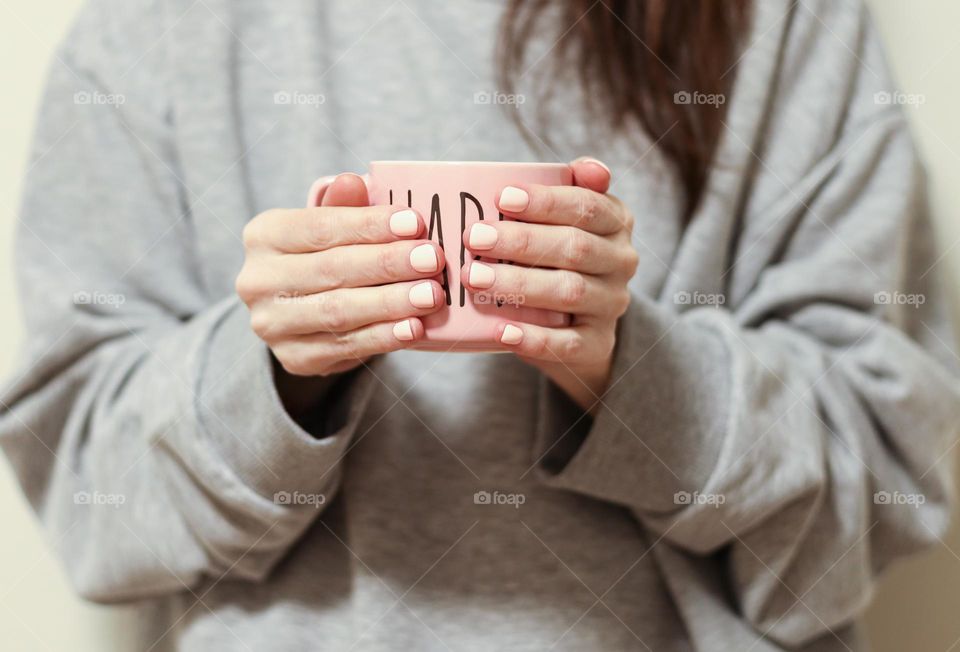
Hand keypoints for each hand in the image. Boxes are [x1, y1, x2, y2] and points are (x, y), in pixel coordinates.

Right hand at [237, 174, 445, 381]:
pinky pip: (345, 347)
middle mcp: (257, 281)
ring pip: (338, 311)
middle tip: (432, 259)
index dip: (369, 225)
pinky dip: (383, 338)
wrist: (304, 315)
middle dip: (388, 264)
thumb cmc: (325, 256)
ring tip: (430, 294)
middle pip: (332, 269)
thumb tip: (354, 181)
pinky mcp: (294, 358)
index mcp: (264, 235)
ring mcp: (272, 324)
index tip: (415, 222)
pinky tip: (414, 328)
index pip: (320, 227)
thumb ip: (344, 206)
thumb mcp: (330, 225)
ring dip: (391, 303)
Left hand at [461, 158, 637, 412]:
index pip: (587, 207)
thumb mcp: (568, 219)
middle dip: (522, 241)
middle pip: (575, 248)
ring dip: (519, 285)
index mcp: (616, 222)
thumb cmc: (559, 256)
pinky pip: (567, 343)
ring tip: (475, 279)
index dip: (546, 201)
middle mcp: (621, 262)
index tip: (502, 197)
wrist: (580, 324)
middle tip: (474, 238)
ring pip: (569, 292)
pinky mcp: (596, 344)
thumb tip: (588, 167)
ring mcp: (611, 305)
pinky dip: (534, 338)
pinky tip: (502, 330)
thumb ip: (569, 190)